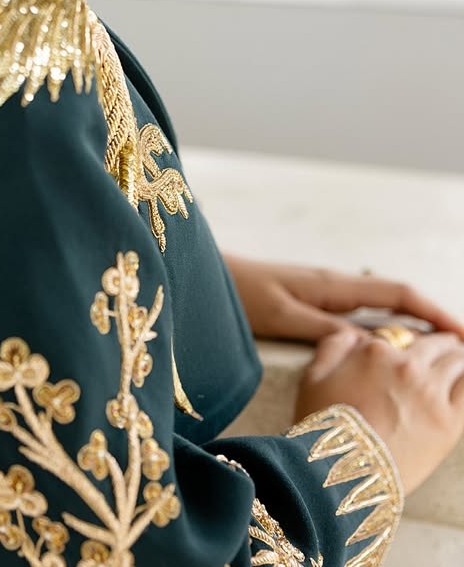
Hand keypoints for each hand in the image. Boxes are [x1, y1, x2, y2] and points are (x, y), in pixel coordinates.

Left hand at [223, 254, 463, 342]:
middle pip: (397, 302)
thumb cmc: (237, 294)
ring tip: (437, 362)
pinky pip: (359, 320)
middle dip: (432, 324)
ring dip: (409, 331)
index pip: (400, 294)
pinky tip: (385, 360)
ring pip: (379, 312)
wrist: (201, 278)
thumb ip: (327, 331)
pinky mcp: (310, 307)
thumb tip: (375, 347)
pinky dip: (381, 336)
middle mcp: (334, 287)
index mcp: (333, 286)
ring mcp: (323, 296)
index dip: (436, 313)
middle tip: (461, 355)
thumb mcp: (283, 316)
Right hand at [295, 326, 463, 495]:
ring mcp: (430, 392)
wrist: (341, 470)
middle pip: (434, 344)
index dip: (406, 342)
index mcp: (375, 350)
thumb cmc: (322, 425)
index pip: (401, 336)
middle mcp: (406, 364)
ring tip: (461, 359)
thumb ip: (334, 345)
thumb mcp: (313, 375)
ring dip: (459, 357)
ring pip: (457, 362)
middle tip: (447, 347)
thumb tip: (353, 335)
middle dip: (441, 344)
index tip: (411, 347)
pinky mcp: (448, 422)